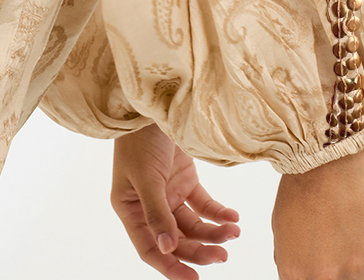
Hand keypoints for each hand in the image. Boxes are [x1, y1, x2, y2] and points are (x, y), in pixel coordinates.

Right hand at [111, 122, 239, 277]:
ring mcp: (168, 192)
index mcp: (130, 208)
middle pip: (176, 240)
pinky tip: (232, 216)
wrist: (155, 101)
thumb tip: (167, 249)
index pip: (150, 248)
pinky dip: (218, 213)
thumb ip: (157, 212)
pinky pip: (204, 205)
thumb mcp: (146, 176)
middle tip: (223, 256)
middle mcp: (148, 205)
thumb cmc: (141, 138)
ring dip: (213, 232)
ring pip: (193, 225)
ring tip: (234, 231)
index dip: (170, 267)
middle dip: (199, 250)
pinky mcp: (185, 179)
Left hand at [272, 146, 363, 279]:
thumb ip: (290, 258)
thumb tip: (300, 272)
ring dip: (357, 275)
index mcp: (296, 270)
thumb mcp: (280, 224)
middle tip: (337, 259)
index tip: (318, 272)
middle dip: (335, 277)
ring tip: (354, 254)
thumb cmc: (301, 181)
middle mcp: (325, 274)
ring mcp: (355, 265)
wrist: (327, 153)